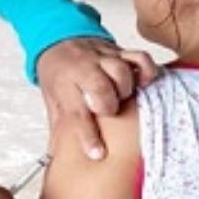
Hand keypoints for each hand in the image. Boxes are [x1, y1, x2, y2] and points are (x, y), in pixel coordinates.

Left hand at [35, 38, 158, 160]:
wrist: (57, 40)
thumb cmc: (58, 74)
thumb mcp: (51, 100)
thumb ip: (60, 126)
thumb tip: (59, 159)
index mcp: (63, 83)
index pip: (75, 112)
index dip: (88, 134)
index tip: (98, 153)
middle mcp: (83, 68)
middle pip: (100, 86)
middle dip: (108, 105)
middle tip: (109, 114)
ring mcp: (102, 57)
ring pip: (121, 71)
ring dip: (125, 89)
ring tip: (122, 98)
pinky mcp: (119, 51)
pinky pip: (139, 58)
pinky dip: (146, 71)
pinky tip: (143, 83)